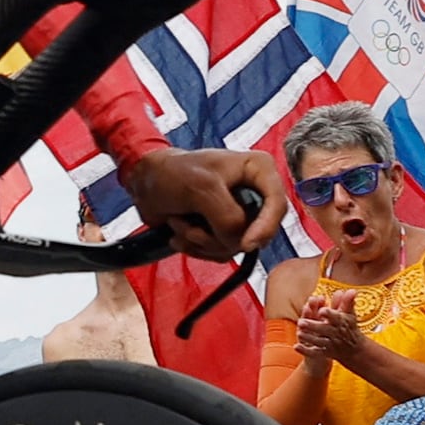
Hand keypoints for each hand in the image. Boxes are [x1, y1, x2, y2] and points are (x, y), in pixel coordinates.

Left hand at [119, 145, 281, 259]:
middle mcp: (254, 193)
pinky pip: (222, 253)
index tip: (246, 244)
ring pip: (236, 247)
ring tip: (181, 223)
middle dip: (219, 236)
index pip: (277, 204)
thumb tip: (240, 241)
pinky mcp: (224, 232)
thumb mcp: (202, 188)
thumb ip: (228, 216)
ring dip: (202, 241)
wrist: (146, 185)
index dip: (265, 228)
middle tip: (192, 226)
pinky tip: (181, 232)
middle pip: (256, 232)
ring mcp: (240, 215)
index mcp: (258, 170)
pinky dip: (198, 248)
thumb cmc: (172, 173)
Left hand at [293, 296, 356, 364]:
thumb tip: (352, 290)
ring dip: (308, 338)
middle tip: (301, 322)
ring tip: (299, 333)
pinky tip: (296, 347)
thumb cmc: (349, 327)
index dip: (329, 314)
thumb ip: (347, 302)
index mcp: (342, 323)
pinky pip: (315, 353)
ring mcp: (331, 344)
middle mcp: (336, 334)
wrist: (355, 349)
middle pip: (324, 330)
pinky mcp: (325, 353)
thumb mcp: (349, 315)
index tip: (322, 310)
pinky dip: (306, 351)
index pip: (336, 318)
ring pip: (318, 341)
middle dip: (313, 326)